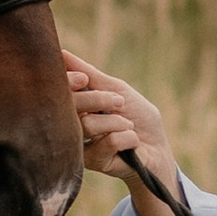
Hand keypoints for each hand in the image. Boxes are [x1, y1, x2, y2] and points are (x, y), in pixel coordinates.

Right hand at [63, 47, 186, 215]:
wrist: (157, 150)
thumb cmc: (138, 119)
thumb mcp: (117, 90)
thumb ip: (89, 75)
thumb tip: (63, 54)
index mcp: (76, 106)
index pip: (59, 91)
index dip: (68, 81)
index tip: (84, 79)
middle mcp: (72, 125)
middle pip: (70, 105)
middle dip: (99, 99)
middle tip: (120, 103)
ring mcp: (80, 145)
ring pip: (89, 124)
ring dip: (118, 122)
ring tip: (128, 127)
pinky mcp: (92, 162)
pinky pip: (108, 141)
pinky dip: (127, 138)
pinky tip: (130, 145)